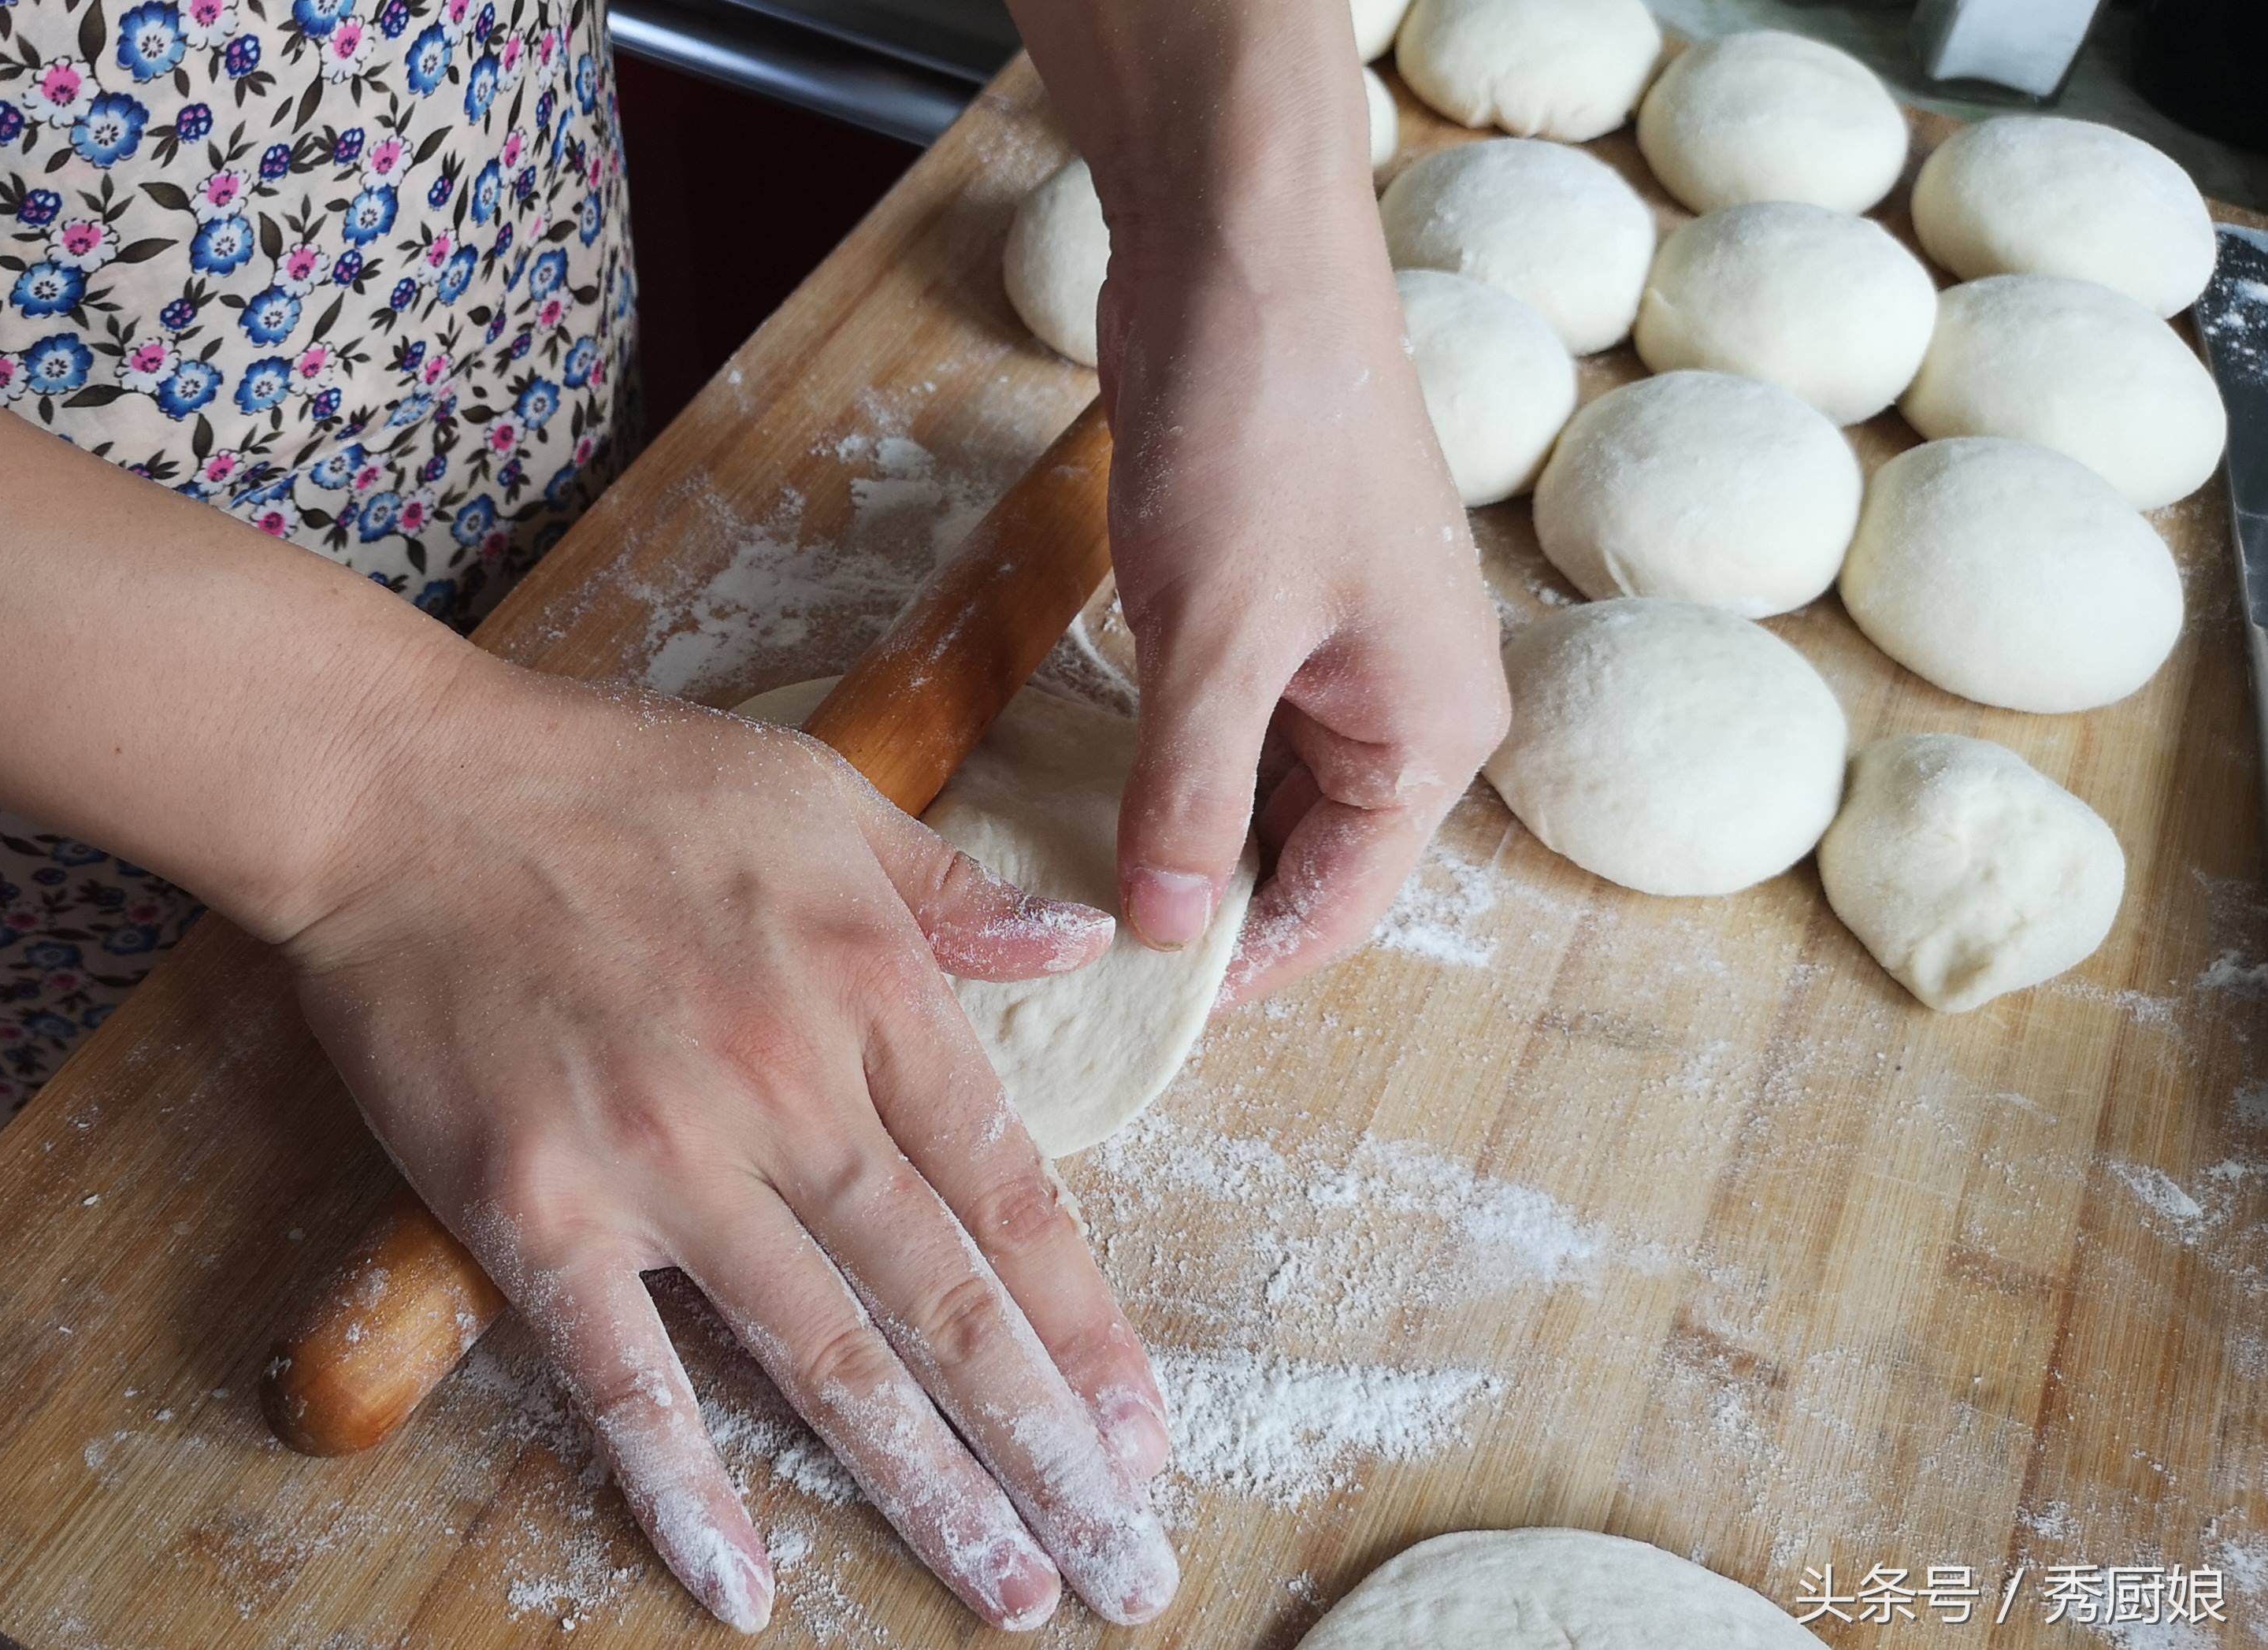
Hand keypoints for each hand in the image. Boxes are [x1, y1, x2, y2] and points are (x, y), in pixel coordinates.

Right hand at [275, 660, 1179, 1632]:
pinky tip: (743, 1585)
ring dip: (924, 1489)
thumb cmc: (613, 778)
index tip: (1140, 1435)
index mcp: (871, 991)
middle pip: (942, 1302)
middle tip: (1121, 1567)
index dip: (1084, 1328)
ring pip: (821, 1356)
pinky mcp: (536, 1211)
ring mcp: (661, 1163)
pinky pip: (623, 1376)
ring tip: (1007, 1592)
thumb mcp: (819, 791)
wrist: (399, 789)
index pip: (1009, 1194)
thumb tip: (1085, 944)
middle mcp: (788, 1092)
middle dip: (1042, 1449)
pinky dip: (683, 1487)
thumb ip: (954, 889)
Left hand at [1095, 203, 1509, 1002]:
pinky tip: (1095, 794)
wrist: (1242, 253)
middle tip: (1083, 960)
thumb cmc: (1263, 433)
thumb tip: (1161, 925)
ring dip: (1182, 835)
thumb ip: (1190, 796)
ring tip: (1079, 888)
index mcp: (1431, 730)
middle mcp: (1405, 702)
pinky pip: (1231, 724)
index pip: (1339, 907)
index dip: (1238, 968)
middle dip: (1205, 906)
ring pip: (1261, 793)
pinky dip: (1172, 763)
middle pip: (1305, 858)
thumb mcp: (1217, 640)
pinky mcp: (1279, 604)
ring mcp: (1343, 651)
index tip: (1132, 1009)